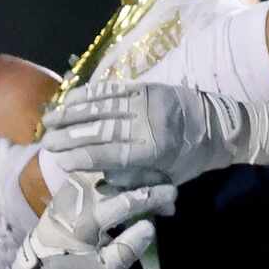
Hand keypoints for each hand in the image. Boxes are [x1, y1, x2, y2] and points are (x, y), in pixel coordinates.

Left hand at [0, 177, 173, 268]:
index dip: (153, 197)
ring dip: (135, 173)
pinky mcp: (69, 186)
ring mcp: (71, 189)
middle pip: (120, 178)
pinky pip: (99, 171)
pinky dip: (120, 172)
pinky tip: (134, 180)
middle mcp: (78, 198)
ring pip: (110, 170)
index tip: (173, 197)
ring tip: (154, 182)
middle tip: (169, 187)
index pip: (126, 201)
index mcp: (85, 221)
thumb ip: (127, 250)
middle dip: (149, 180)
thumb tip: (150, 225)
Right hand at [42, 80, 268, 188]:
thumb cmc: (192, 159)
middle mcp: (150, 122)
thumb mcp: (167, 179)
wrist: (223, 125)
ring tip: (50, 119)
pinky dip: (91, 93)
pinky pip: (115, 88)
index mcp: (156, 150)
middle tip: (46, 141)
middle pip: (102, 129)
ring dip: (73, 112)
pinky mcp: (150, 86)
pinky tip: (71, 97)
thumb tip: (100, 182)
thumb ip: (134, 180)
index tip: (59, 160)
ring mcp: (149, 101)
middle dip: (70, 135)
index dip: (84, 156)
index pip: (111, 154)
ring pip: (104, 106)